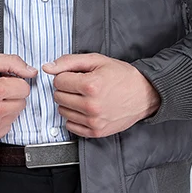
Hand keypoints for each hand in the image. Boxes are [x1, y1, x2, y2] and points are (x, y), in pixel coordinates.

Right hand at [0, 52, 37, 142]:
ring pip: (16, 115)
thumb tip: (32, 72)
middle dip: (13, 94)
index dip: (15, 81)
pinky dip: (1, 120)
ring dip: (8, 107)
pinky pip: (7, 128)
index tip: (4, 80)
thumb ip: (12, 62)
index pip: (25, 87)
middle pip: (22, 102)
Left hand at [41, 53, 160, 137]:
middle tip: (80, 85)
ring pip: (62, 112)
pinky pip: (71, 126)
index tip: (77, 75)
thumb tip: (47, 68)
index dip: (66, 75)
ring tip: (84, 96)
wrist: (144, 94)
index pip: (58, 81)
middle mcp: (91, 106)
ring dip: (69, 103)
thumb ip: (69, 61)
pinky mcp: (96, 132)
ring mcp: (94, 121)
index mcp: (90, 85)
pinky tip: (85, 109)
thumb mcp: (96, 60)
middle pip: (58, 97)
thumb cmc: (121, 75)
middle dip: (66, 89)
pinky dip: (74, 117)